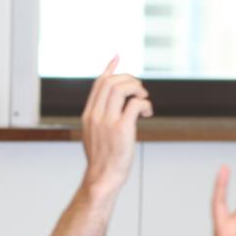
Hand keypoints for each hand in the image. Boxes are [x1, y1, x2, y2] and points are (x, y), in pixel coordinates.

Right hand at [81, 56, 152, 193]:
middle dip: (129, 80)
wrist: (102, 177)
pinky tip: (148, 113)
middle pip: (110, 82)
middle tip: (140, 91)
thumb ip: (100, 115)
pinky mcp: (121, 129)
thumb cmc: (103, 157)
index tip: (117, 58)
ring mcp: (107, 122)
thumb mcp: (95, 133)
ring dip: (137, 89)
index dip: (110, 69)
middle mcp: (95, 115)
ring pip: (121, 88)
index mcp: (87, 115)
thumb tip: (109, 101)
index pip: (98, 84)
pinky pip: (135, 104)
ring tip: (143, 99)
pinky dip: (146, 104)